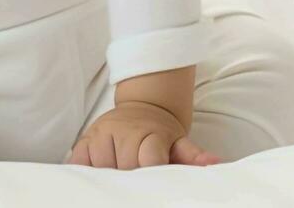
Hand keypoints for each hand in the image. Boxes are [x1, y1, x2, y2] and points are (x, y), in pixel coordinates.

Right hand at [68, 101, 221, 169]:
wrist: (143, 106)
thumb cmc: (162, 133)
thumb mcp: (181, 142)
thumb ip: (194, 156)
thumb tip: (215, 164)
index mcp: (150, 133)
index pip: (148, 159)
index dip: (151, 173)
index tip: (154, 184)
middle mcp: (123, 130)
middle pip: (124, 166)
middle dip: (131, 179)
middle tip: (138, 187)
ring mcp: (102, 133)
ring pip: (100, 165)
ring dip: (108, 177)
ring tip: (120, 182)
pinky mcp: (85, 138)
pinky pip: (78, 161)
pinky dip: (84, 172)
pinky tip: (95, 180)